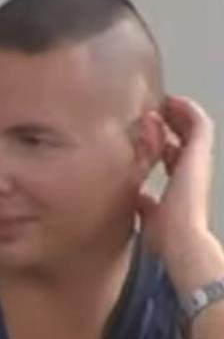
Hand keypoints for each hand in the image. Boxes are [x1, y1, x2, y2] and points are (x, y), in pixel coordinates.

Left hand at [137, 96, 216, 281]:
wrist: (179, 237)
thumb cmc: (163, 234)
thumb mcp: (148, 215)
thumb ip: (144, 204)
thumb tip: (140, 197)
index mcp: (178, 190)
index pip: (172, 164)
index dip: (161, 149)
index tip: (147, 138)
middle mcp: (191, 174)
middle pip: (183, 143)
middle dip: (169, 128)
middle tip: (156, 113)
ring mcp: (197, 163)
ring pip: (193, 130)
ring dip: (178, 115)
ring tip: (165, 102)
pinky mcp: (199, 154)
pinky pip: (199, 124)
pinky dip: (187, 111)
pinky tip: (173, 101)